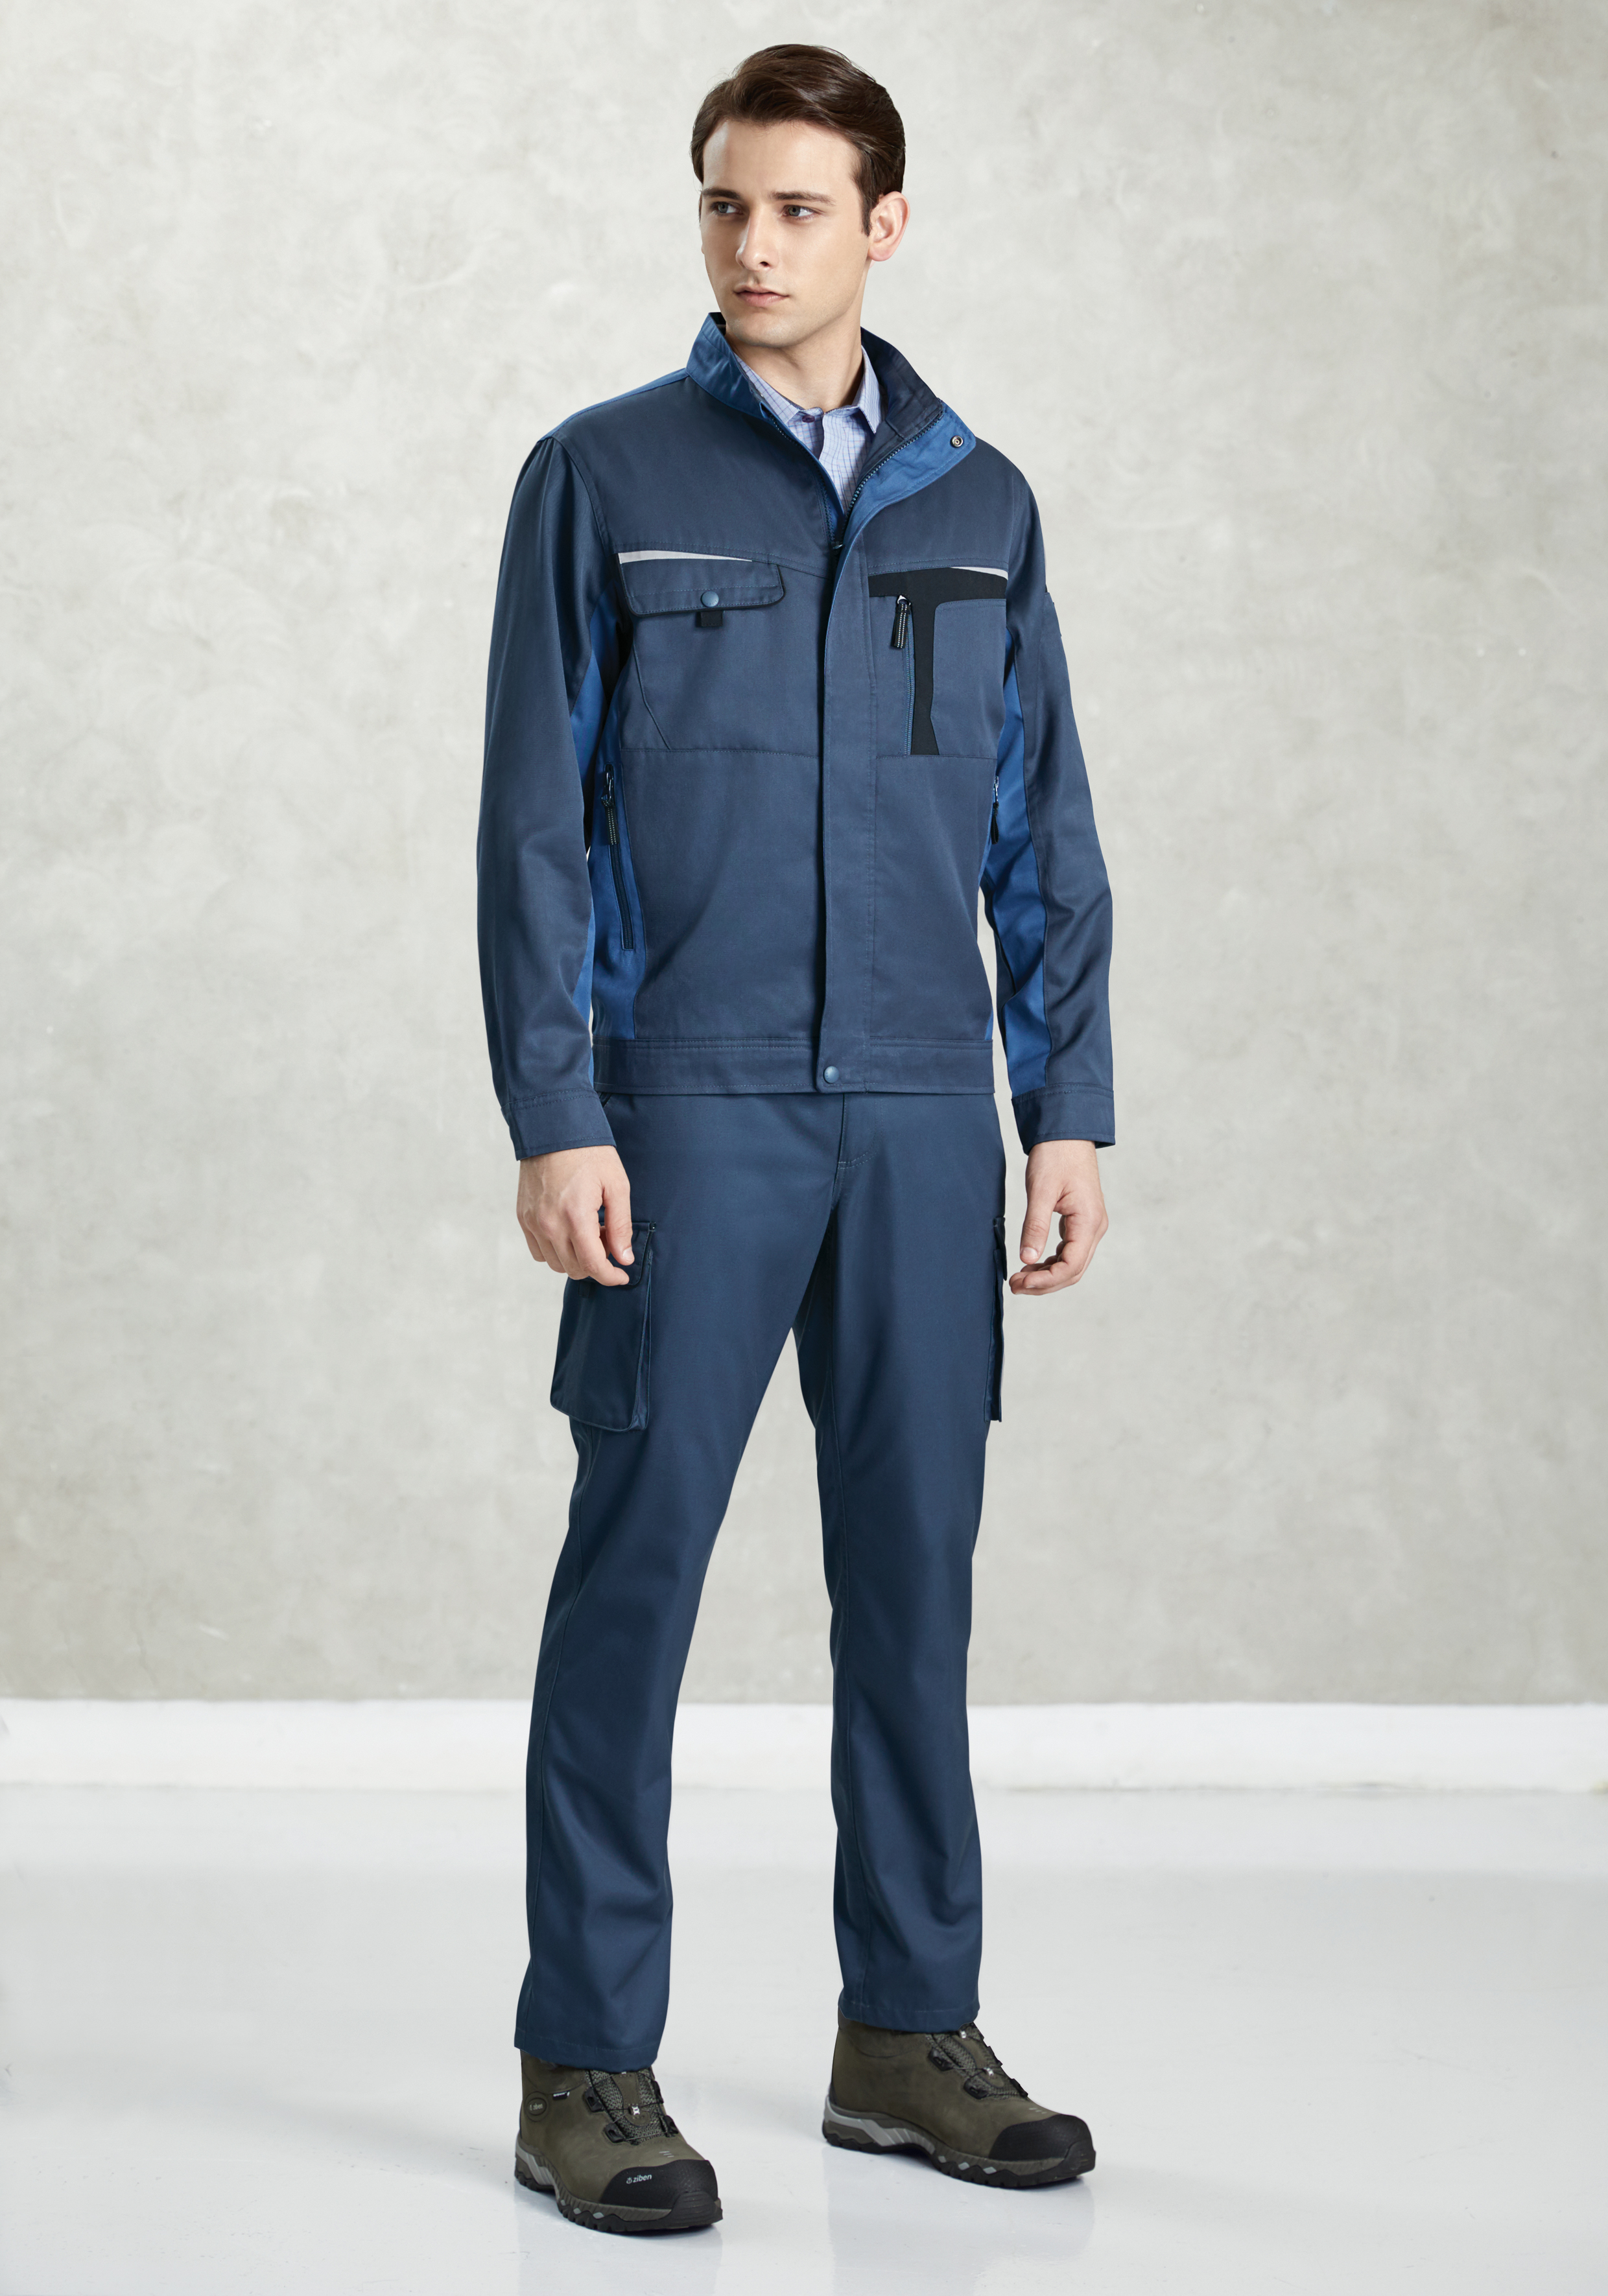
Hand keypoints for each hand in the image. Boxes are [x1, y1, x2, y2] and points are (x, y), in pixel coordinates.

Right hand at [516, 1147, 633, 1284]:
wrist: (553, 1129)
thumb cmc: (589, 1154)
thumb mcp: (616, 1185)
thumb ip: (621, 1226)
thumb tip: (624, 1258)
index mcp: (575, 1216)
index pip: (593, 1264)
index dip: (611, 1276)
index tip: (622, 1275)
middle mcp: (549, 1224)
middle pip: (574, 1269)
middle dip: (596, 1265)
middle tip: (607, 1241)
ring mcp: (532, 1222)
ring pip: (555, 1264)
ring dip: (575, 1259)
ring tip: (589, 1234)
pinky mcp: (523, 1217)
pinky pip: (538, 1251)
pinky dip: (555, 1251)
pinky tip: (569, 1232)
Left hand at [1011, 1140, 1107, 1295]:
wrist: (1067, 1134)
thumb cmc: (1056, 1156)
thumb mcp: (1041, 1191)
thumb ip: (1035, 1226)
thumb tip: (1027, 1259)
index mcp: (1089, 1222)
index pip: (1071, 1266)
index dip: (1046, 1281)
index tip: (1020, 1283)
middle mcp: (1095, 1228)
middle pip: (1073, 1271)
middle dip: (1044, 1283)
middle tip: (1014, 1286)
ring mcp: (1091, 1226)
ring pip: (1072, 1264)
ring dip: (1047, 1275)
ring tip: (1019, 1278)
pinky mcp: (1082, 1222)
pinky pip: (1070, 1252)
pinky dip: (1051, 1262)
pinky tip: (1031, 1264)